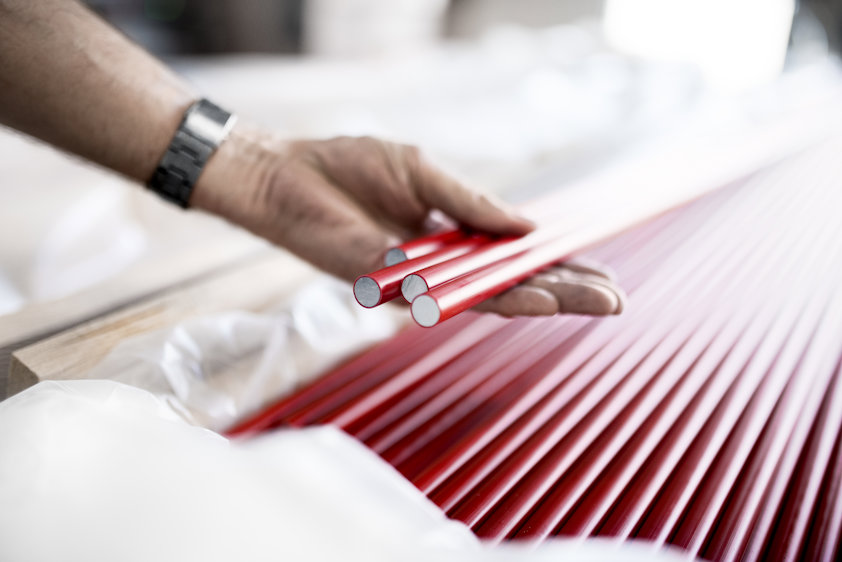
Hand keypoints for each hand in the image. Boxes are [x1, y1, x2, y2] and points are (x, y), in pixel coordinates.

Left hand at [193, 128, 624, 316]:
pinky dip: (490, 295)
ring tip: (590, 302)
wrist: (286, 173)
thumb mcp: (424, 174)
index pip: (514, 257)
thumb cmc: (348, 168)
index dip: (558, 265)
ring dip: (541, 299)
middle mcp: (439, 265)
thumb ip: (473, 202)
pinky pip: (447, 293)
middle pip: (511, 284)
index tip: (603, 274)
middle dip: (565, 290)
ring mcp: (417, 280)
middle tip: (615, 302)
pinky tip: (531, 298)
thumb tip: (531, 224)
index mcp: (450, 236)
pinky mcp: (389, 284)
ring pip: (488, 297)